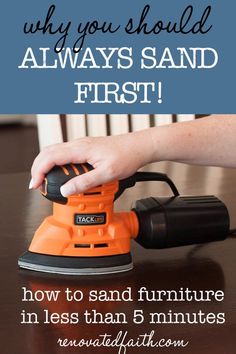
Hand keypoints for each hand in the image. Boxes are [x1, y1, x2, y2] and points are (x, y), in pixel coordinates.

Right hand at [30, 130, 153, 195]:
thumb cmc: (126, 156)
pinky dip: (57, 163)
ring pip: (55, 151)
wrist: (139, 147)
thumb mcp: (106, 174)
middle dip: (38, 168)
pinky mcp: (86, 148)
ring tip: (46, 181)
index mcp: (80, 149)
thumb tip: (66, 190)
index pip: (50, 157)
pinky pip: (65, 153)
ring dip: (46, 165)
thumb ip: (85, 182)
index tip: (36, 184)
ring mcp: (82, 145)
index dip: (39, 171)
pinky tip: (62, 174)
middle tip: (37, 184)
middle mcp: (78, 144)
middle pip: (48, 152)